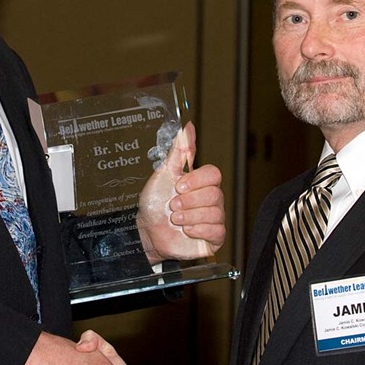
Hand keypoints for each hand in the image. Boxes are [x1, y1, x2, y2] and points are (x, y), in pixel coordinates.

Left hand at [137, 122, 225, 262]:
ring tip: (175, 219)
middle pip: (214, 194)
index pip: (214, 174)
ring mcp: (214, 217)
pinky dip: (197, 230)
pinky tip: (186, 230)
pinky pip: (216, 230)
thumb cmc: (155, 203)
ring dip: (189, 216)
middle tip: (173, 205)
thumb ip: (178, 151)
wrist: (147, 231)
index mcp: (201, 182)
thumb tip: (188, 127)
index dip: (197, 180)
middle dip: (189, 201)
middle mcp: (211, 198)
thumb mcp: (164, 174)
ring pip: (214, 213)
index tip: (178, 186)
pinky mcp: (214, 236)